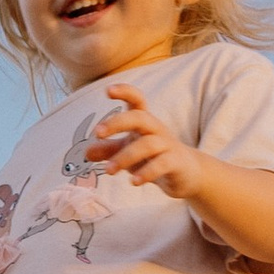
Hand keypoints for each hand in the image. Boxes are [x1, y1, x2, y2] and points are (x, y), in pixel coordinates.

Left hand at [85, 83, 199, 204]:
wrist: (186, 173)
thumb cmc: (153, 157)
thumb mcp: (129, 151)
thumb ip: (109, 150)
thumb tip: (86, 152)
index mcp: (144, 122)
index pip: (136, 100)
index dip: (124, 92)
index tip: (108, 91)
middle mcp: (156, 129)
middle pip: (139, 117)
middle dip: (117, 122)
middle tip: (97, 133)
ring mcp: (167, 145)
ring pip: (147, 144)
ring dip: (125, 157)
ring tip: (108, 171)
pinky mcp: (175, 162)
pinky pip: (162, 164)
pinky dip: (146, 173)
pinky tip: (134, 182)